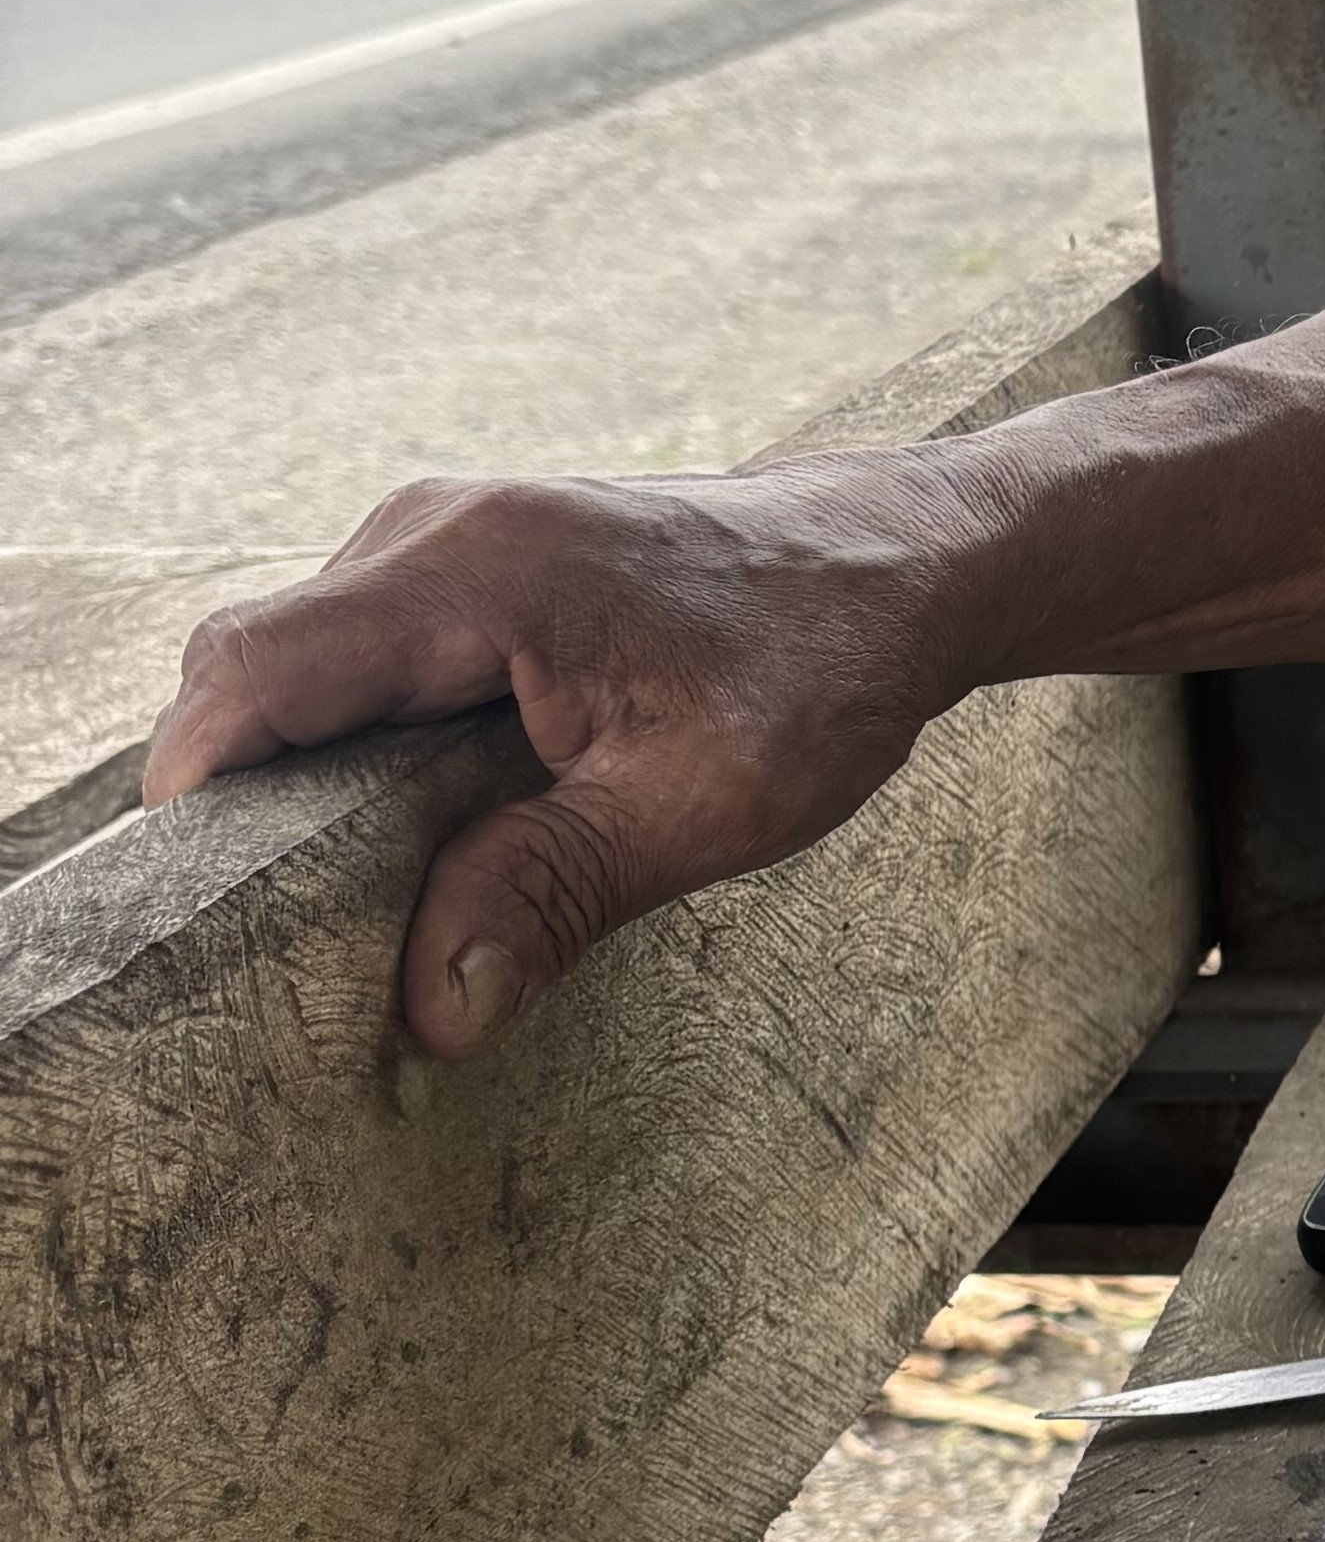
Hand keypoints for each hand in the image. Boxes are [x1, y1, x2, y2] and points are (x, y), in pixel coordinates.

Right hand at [140, 455, 980, 1054]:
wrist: (908, 565)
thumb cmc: (825, 667)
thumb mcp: (703, 804)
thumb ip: (552, 891)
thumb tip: (426, 1008)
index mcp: (475, 568)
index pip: (250, 671)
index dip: (199, 798)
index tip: (205, 920)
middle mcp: (436, 533)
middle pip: (253, 676)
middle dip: (248, 811)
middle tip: (283, 946)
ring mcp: (447, 544)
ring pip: (305, 673)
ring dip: (310, 786)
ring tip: (356, 909)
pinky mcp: (470, 575)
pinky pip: (363, 663)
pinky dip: (362, 752)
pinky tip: (418, 843)